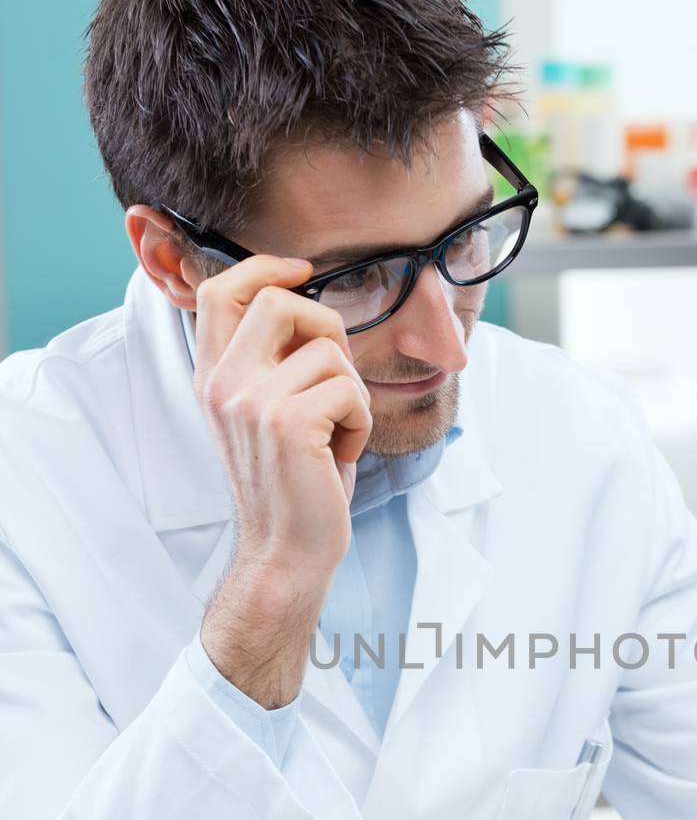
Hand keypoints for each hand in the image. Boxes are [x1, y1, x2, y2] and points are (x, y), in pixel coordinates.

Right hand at [192, 256, 372, 707]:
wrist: (285, 553)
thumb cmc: (291, 486)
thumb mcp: (268, 415)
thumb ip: (272, 363)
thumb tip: (314, 308)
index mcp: (213, 377)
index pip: (222, 291)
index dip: (265, 267)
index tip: (303, 271)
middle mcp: (223, 383)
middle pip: (282, 301)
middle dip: (328, 329)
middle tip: (336, 377)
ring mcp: (251, 401)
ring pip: (330, 352)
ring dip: (351, 393)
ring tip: (334, 435)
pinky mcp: (288, 422)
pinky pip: (350, 390)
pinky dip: (359, 422)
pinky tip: (340, 455)